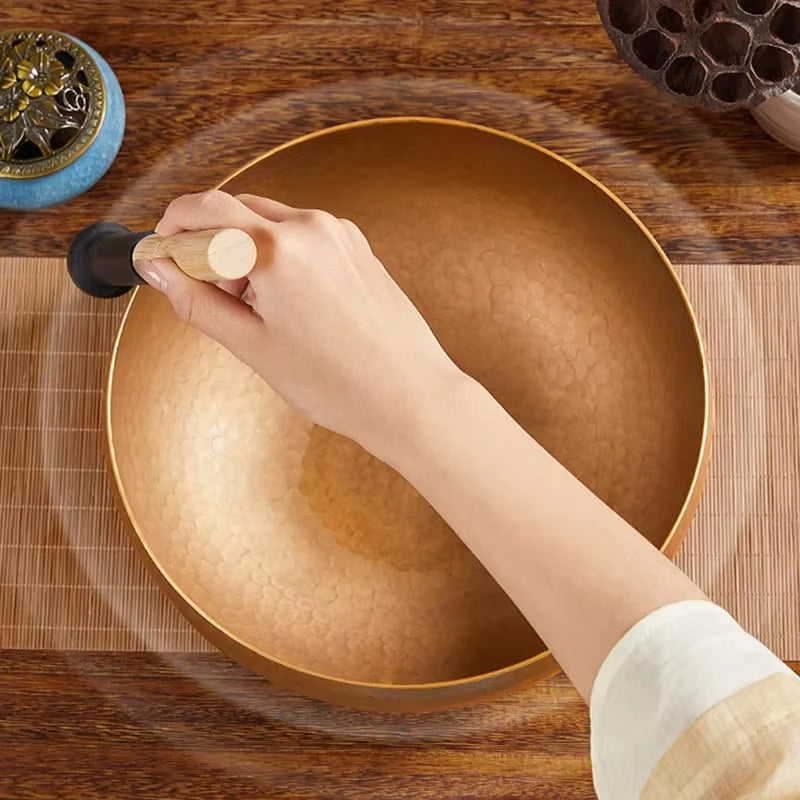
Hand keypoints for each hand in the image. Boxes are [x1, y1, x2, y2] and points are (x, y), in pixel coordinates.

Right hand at [137, 190, 461, 455]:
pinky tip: (286, 301)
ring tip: (255, 308)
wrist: (409, 395)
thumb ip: (195, 301)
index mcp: (278, 250)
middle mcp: (311, 228)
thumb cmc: (340, 383)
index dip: (171, 229)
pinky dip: (279, 255)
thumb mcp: (253, 347)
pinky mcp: (356, 245)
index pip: (202, 209)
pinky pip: (301, 235)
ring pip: (268, 221)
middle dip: (207, 243)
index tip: (162, 255)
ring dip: (244, 250)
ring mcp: (339, 233)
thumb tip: (156, 268)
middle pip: (234, 210)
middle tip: (208, 293)